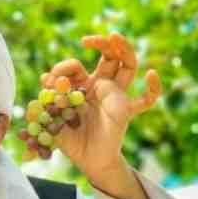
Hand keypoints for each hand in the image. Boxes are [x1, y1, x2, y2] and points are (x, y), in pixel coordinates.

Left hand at [44, 32, 160, 177]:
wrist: (89, 162)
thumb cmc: (71, 141)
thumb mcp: (53, 118)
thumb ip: (48, 100)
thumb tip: (44, 78)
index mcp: (83, 86)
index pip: (76, 67)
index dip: (63, 68)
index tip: (50, 80)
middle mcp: (102, 86)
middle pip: (108, 56)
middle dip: (101, 43)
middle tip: (87, 40)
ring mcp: (116, 96)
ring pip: (127, 66)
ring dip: (124, 49)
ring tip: (115, 36)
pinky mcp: (125, 109)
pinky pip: (146, 100)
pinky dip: (153, 88)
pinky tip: (152, 75)